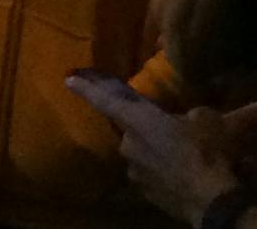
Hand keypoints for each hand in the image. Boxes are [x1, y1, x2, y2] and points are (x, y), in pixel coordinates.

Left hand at [68, 72, 256, 224]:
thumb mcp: (206, 121)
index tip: (69, 79)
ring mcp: (133, 170)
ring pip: (141, 156)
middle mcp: (127, 144)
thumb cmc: (203, 151)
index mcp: (138, 121)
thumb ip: (190, 115)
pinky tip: (181, 176)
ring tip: (182, 158)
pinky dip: (161, 174)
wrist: (209, 199)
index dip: (87, 89)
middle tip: (172, 135)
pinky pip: (150, 176)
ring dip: (155, 154)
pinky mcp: (143, 191)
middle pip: (132, 132)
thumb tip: (190, 116)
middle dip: (147, 132)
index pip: (105, 100)